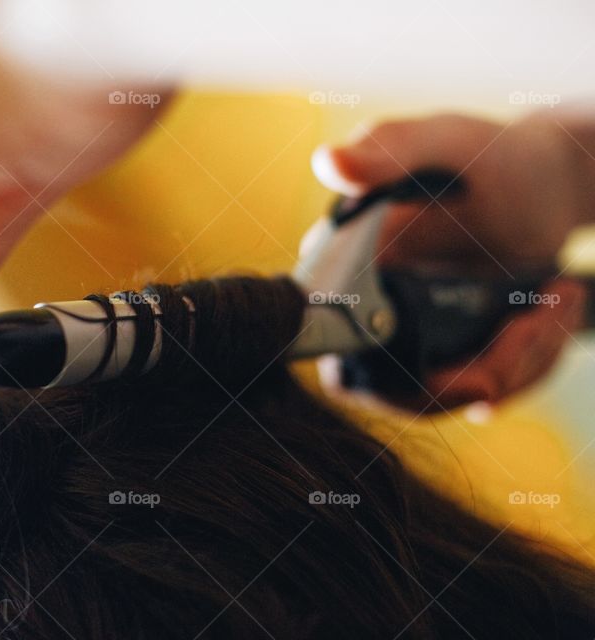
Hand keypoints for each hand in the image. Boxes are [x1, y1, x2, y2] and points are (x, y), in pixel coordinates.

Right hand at [312, 113, 587, 409]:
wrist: (543, 178)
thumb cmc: (493, 155)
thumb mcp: (447, 143)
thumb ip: (388, 149)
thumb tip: (328, 162)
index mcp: (342, 264)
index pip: (345, 355)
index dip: (405, 379)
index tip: (481, 372)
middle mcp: (363, 308)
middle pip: (406, 391)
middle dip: (486, 371)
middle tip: (540, 318)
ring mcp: (405, 333)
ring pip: (453, 396)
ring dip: (523, 361)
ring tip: (559, 296)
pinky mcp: (442, 348)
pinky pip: (480, 389)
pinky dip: (529, 362)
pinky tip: (551, 309)